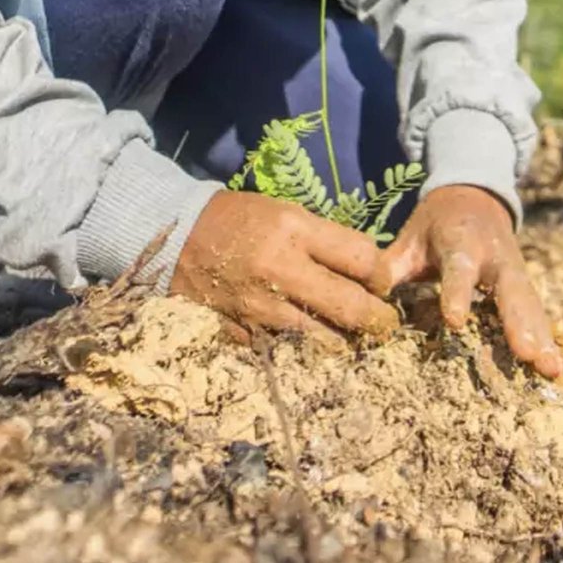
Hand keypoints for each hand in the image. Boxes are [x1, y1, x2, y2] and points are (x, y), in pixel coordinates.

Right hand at [170, 190, 398, 346]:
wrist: (177, 237)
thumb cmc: (239, 219)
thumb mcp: (285, 212)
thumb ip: (324, 240)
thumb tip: (366, 270)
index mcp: (294, 229)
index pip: (361, 258)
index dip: (381, 275)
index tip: (381, 283)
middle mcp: (281, 269)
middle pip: (350, 306)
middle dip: (378, 320)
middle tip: (386, 325)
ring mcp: (261, 307)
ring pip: (323, 340)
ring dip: (343, 341)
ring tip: (351, 338)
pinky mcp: (243, 333)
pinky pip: (286, 350)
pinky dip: (303, 350)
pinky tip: (310, 345)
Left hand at [375, 185, 561, 378]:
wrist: (474, 199)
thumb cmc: (435, 225)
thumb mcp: (411, 237)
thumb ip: (393, 265)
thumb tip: (370, 297)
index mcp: (462, 240)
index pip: (459, 268)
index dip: (457, 294)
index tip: (455, 322)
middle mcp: (494, 256)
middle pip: (508, 290)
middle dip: (519, 322)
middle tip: (527, 354)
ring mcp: (514, 271)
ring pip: (529, 304)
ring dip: (541, 336)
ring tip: (551, 369)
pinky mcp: (524, 286)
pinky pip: (536, 312)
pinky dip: (546, 338)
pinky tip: (554, 368)